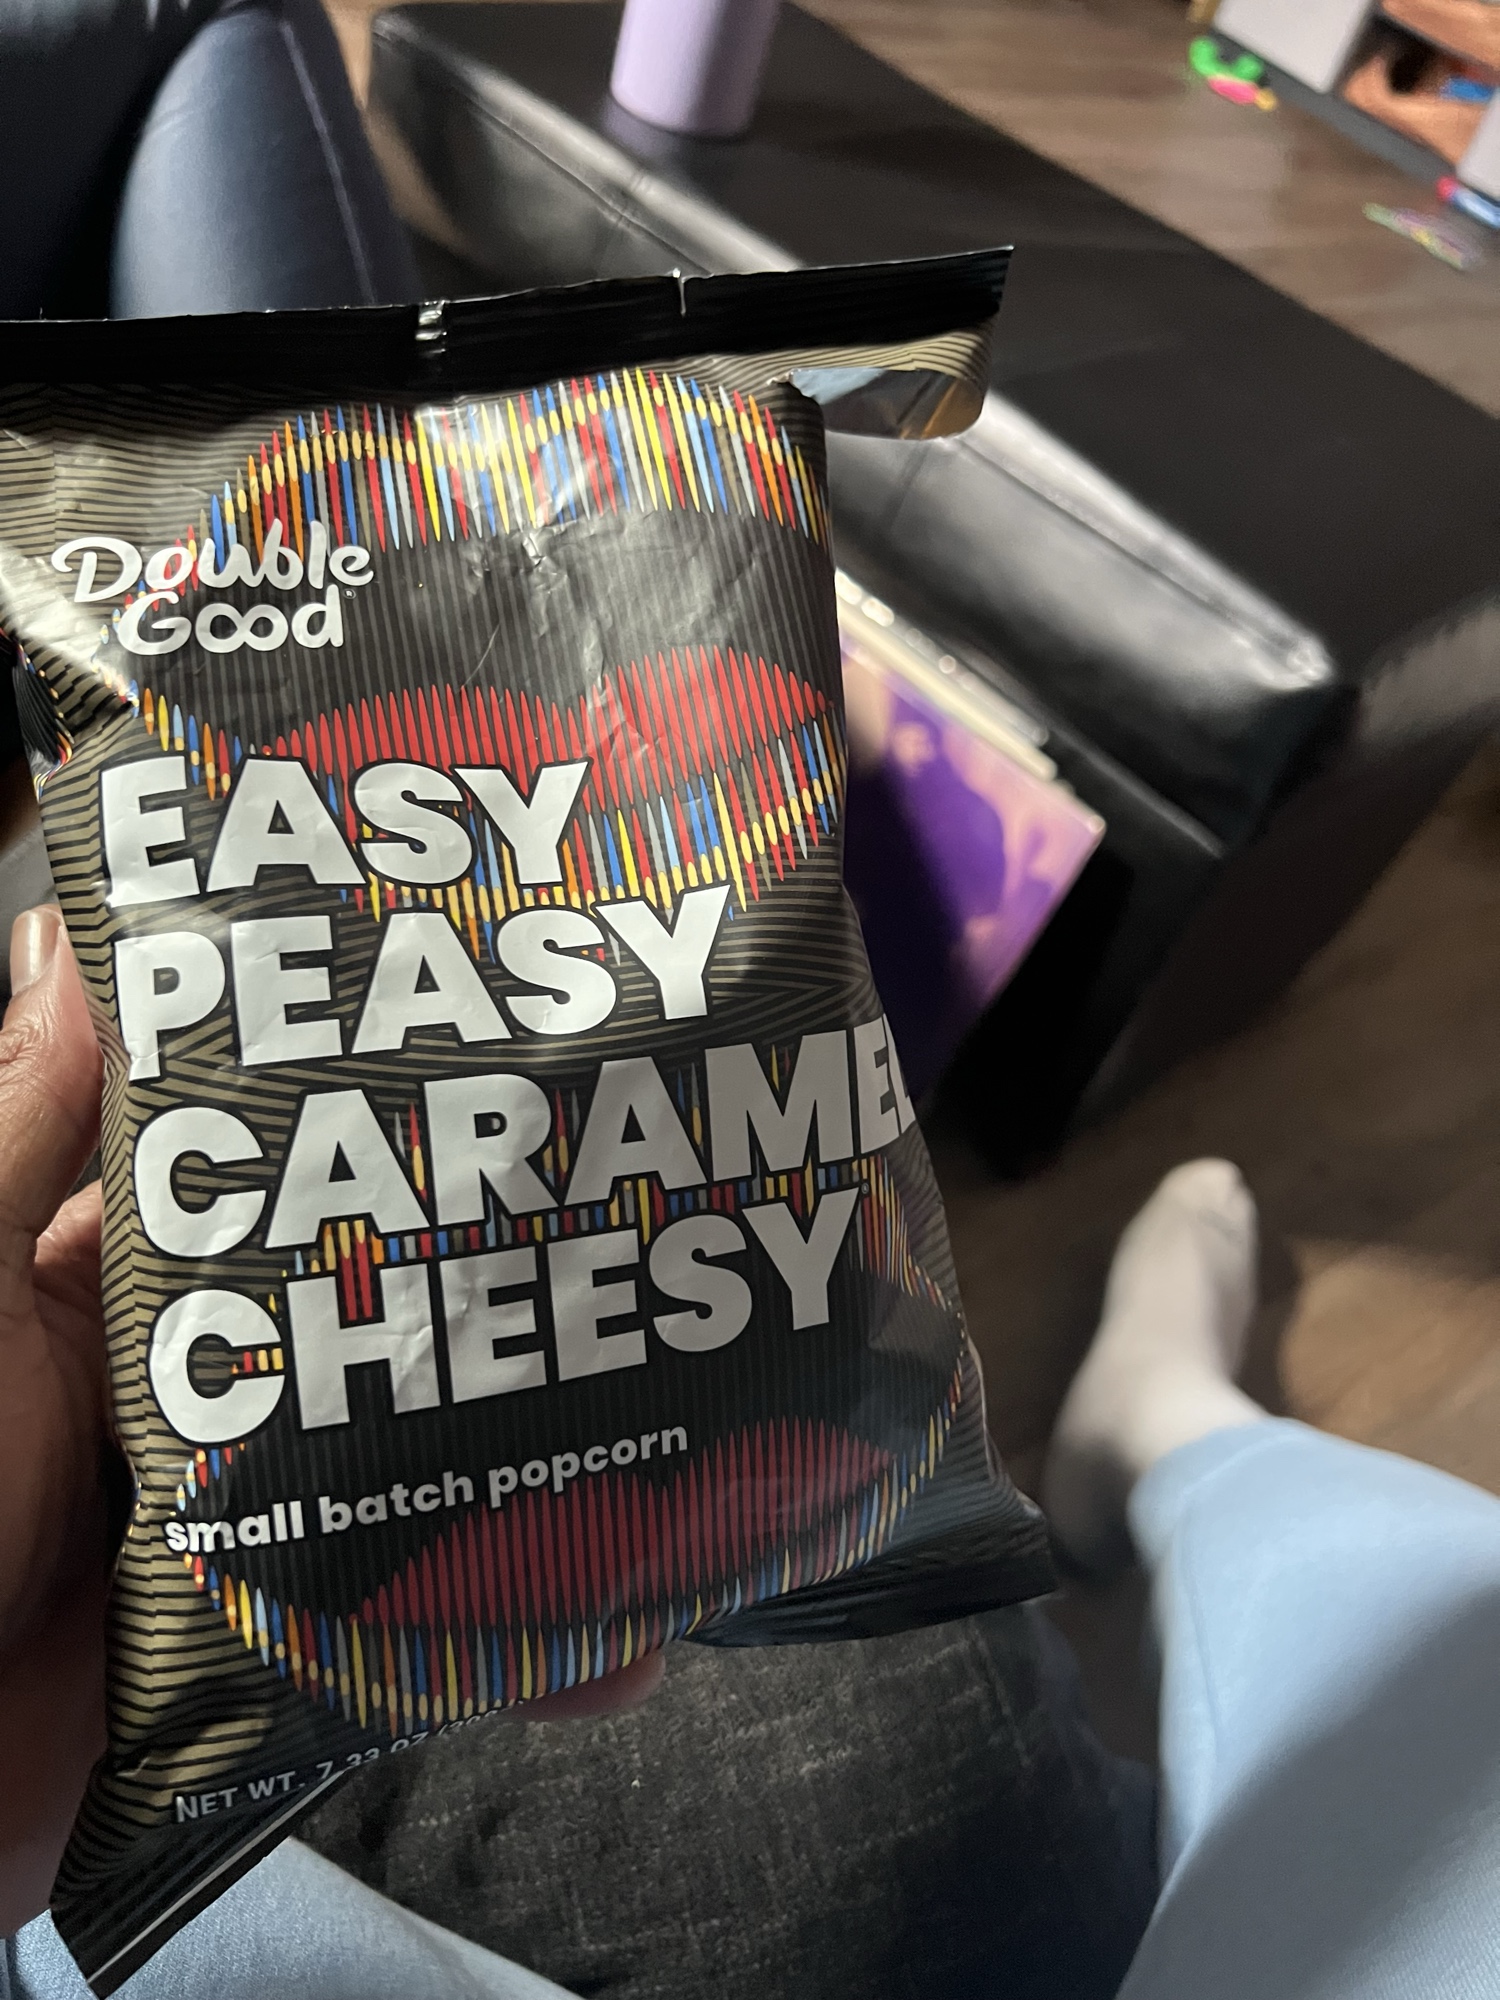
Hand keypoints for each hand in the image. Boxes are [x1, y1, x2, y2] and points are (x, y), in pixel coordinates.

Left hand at [0, 909, 658, 1933]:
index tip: (515, 1038)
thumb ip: (26, 1120)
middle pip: (386, 1311)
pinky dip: (512, 1649)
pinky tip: (608, 1642)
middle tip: (656, 1215)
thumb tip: (80, 923)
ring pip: (427, 1473)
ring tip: (685, 1428)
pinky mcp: (269, 1651)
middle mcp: (200, 1381)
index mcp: (117, 1274)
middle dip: (512, 1280)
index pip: (277, 1156)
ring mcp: (245, 1522)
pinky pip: (413, 1635)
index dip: (387, 1101)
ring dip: (550, 1469)